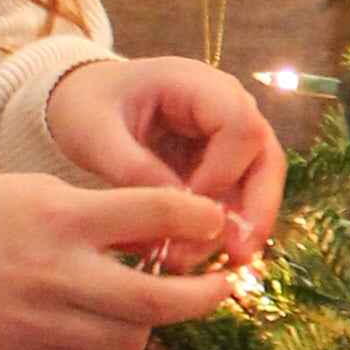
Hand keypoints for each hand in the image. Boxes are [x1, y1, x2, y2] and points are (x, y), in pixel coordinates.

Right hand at [0, 170, 257, 349]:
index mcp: (61, 218)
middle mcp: (55, 274)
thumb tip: (167, 240)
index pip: (158, 214)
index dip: (201, 218)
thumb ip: (102, 217)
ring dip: (147, 323)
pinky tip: (93, 326)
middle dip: (204, 295)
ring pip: (129, 341)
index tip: (216, 222)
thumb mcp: (38, 192)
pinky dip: (105, 348)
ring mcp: (38, 324)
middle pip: (157, 299)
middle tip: (222, 286)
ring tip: (139, 303)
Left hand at [44, 52, 286, 255]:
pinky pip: (240, 196)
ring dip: (247, 225)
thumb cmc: (88, 107)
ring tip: (225, 266)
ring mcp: (228, 134)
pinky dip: (230, 227)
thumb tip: (176, 209)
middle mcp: (226, 105)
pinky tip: (213, 257)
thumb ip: (132, 167)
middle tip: (239, 255)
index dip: (224, 172)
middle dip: (257, 208)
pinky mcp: (221, 162)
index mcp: (196, 83)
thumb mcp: (95, 134)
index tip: (186, 207)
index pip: (240, 125)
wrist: (83, 99)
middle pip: (266, 155)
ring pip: (261, 181)